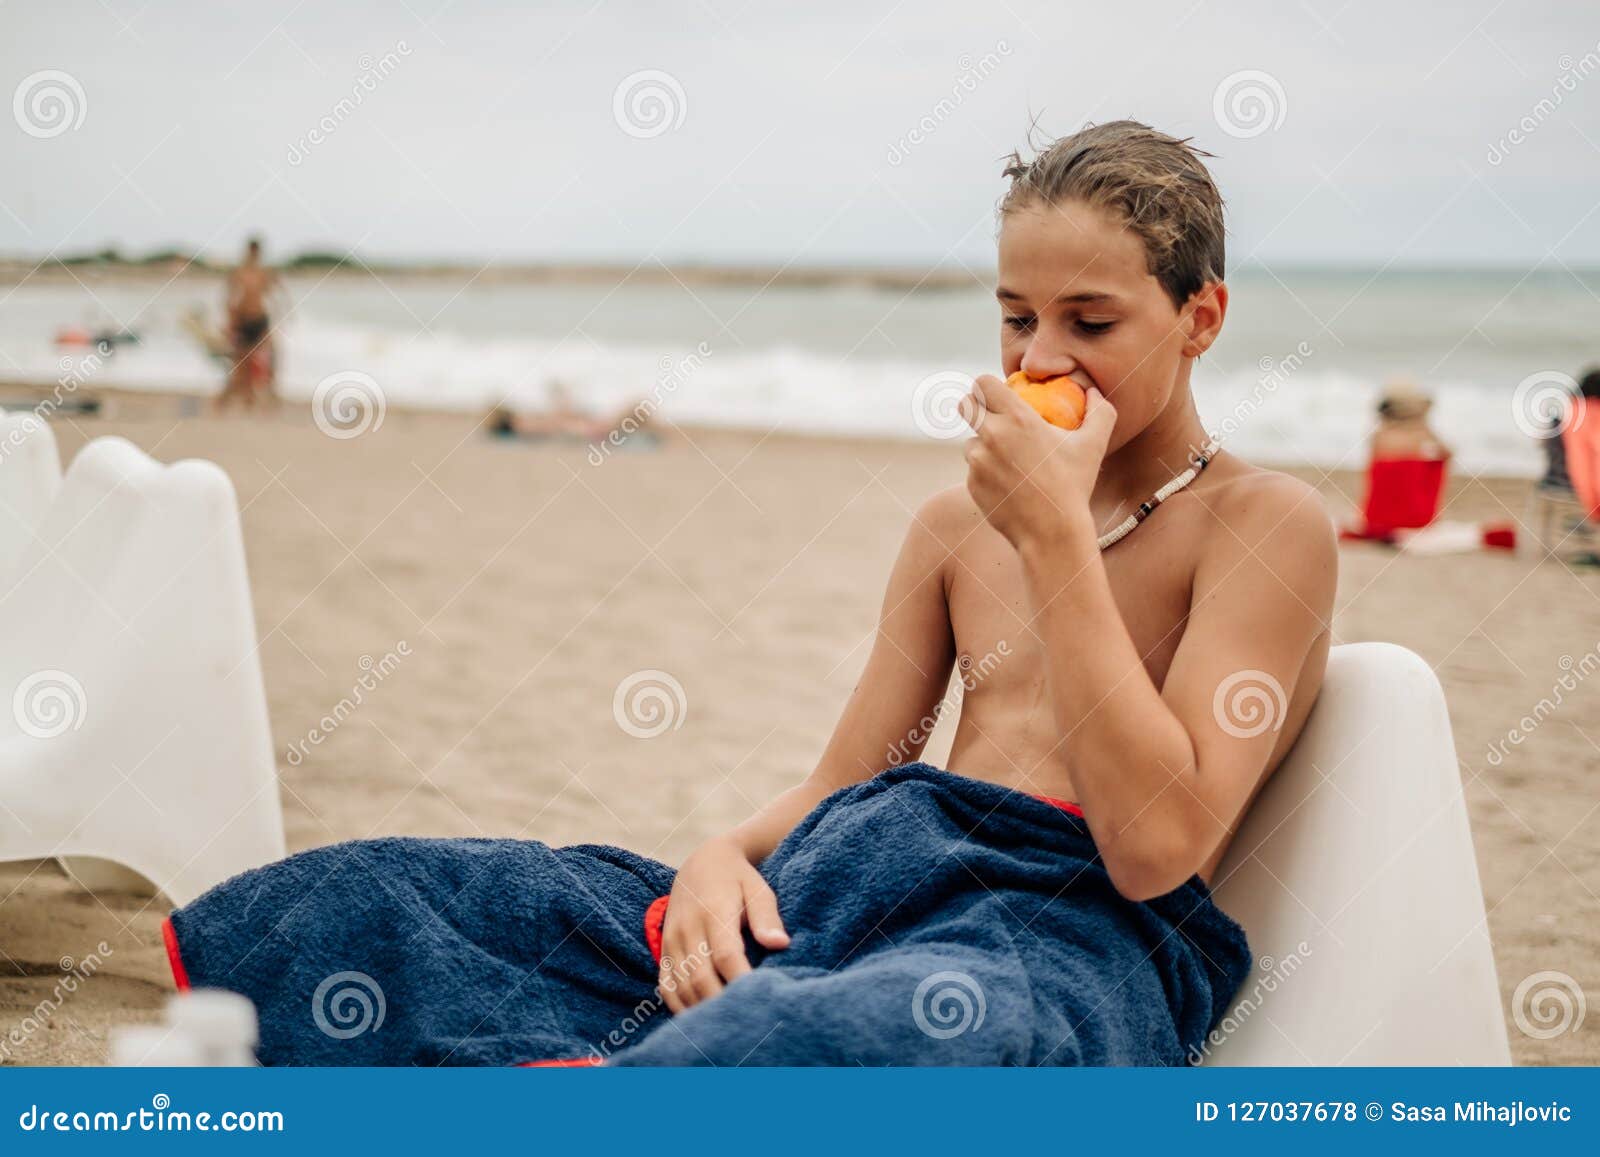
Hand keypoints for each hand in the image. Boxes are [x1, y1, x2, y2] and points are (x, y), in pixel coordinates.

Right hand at [659, 836, 789, 1012]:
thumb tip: (780, 944)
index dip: (740, 982)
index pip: (726, 955)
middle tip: (746, 1027)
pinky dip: (681, 1006)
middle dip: (722, 1005)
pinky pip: (666, 986)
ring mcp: (672, 941)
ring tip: (725, 1030)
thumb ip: (767, 916)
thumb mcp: (758, 888)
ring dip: (701, 1010)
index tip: (760, 1002)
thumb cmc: (738, 879)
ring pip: (682, 987)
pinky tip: (699, 1021)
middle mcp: (688, 929)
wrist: (702, 862)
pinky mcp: (665, 950)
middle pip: (701, 978)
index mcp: (714, 913)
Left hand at [958, 375, 1116, 550]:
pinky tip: (1008, 483)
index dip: (987, 386)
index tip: (996, 395)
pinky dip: (985, 472)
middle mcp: (992, 435)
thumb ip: (1100, 411)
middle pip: (965, 405)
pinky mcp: (971, 484)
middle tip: (989, 416)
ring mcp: (978, 461)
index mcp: (1017, 418)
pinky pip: (973, 469)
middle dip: (974, 406)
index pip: (983, 384)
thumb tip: (1094, 392)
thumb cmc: (1075, 486)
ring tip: (1008, 459)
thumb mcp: (1094, 444)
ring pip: (969, 441)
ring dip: (982, 445)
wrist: (1051, 531)